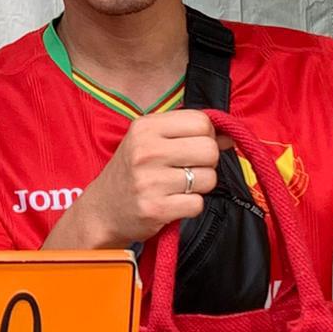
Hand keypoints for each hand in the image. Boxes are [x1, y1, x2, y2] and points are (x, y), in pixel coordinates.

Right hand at [68, 108, 219, 249]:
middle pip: (210, 149)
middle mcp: (146, 151)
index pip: (201, 121)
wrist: (102, 210)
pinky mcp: (155, 208)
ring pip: (209, 178)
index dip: (206, 136)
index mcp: (145, 127)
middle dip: (207, 162)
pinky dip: (191, 206)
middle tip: (188, 169)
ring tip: (178, 187)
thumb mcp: (149, 141)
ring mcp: (150, 181)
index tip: (193, 147)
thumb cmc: (131, 172)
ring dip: (200, 186)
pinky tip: (173, 202)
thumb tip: (230, 135)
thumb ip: (186, 132)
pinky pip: (198, 204)